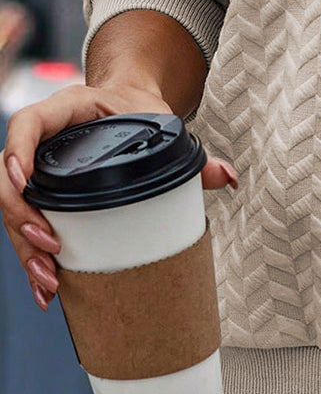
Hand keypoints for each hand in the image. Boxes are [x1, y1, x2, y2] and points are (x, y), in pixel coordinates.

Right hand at [1, 82, 237, 310]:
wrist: (130, 105)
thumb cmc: (138, 112)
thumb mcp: (163, 125)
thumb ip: (193, 155)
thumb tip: (226, 177)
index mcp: (66, 111)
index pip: (27, 123)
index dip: (18, 150)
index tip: (23, 177)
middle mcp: (44, 140)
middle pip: (11, 179)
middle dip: (22, 218)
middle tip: (49, 248)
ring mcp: (39, 169)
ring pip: (15, 208)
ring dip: (25, 248)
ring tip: (47, 281)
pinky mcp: (44, 194)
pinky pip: (27, 224)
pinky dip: (33, 256)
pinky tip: (46, 288)